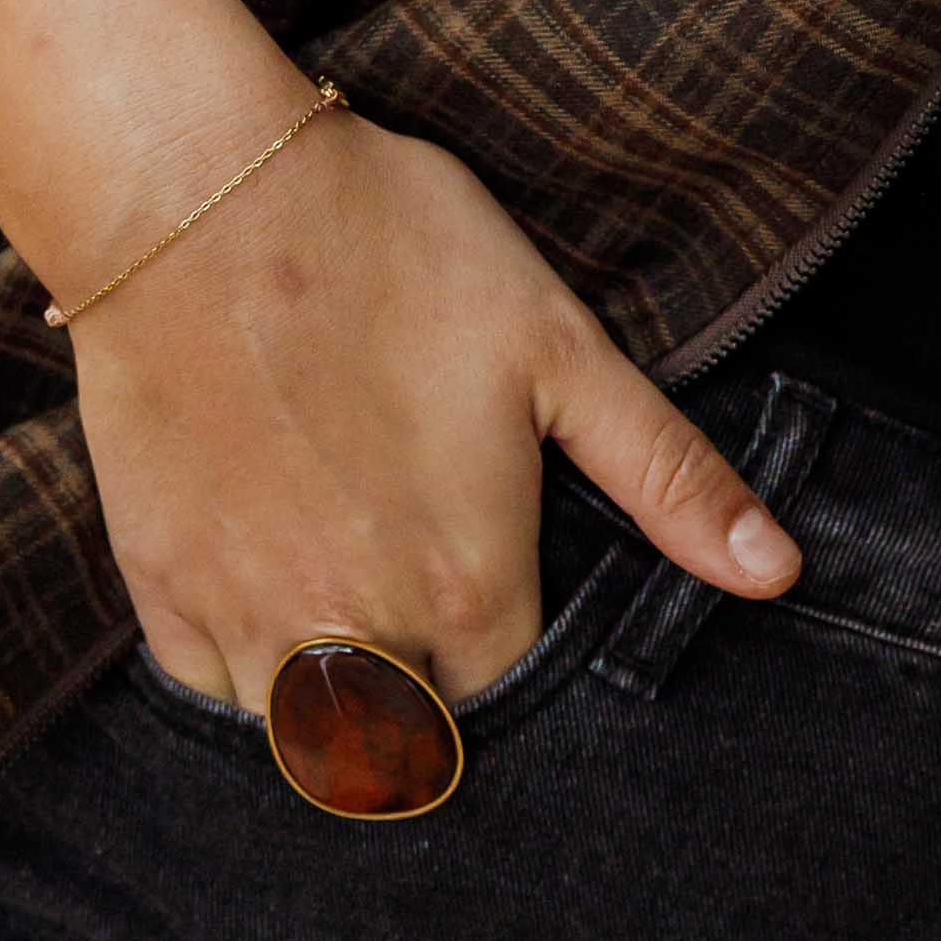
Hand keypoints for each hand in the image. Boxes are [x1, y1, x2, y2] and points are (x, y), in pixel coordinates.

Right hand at [71, 92, 799, 705]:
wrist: (200, 193)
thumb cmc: (391, 249)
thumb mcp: (558, 345)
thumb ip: (666, 475)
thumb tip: (778, 572)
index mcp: (467, 588)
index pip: (517, 705)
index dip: (524, 670)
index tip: (511, 620)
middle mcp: (357, 634)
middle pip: (414, 746)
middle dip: (435, 715)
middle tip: (439, 636)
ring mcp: (249, 620)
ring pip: (309, 747)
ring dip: (342, 718)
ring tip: (363, 644)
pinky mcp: (162, 588)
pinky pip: (212, 701)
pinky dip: (248, 685)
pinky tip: (275, 619)